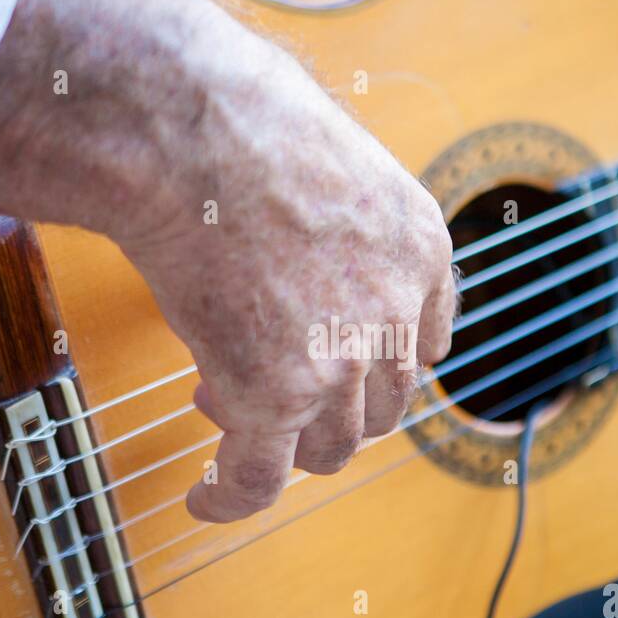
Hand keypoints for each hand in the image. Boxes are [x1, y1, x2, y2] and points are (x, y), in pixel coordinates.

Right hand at [0, 0, 455, 522]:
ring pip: (330, 447)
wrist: (194, 126)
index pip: (422, 344)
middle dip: (326, 407)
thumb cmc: (239, 118)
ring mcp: (342, 359)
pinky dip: (232, 497)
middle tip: (262, 384)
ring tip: (223, 415)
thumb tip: (294, 231)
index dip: (376, 367)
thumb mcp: (330, 158)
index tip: (334, 366)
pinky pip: (258, 478)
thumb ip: (336, 217)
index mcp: (421, 248)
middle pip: (379, 405)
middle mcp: (395, 310)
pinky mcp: (275, 394)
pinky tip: (203, 500)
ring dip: (283, 446)